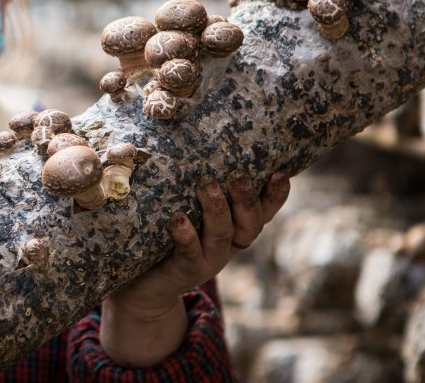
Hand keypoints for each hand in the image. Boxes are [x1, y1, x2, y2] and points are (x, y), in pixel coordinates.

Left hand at [100, 171, 290, 366]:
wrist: (146, 286)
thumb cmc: (165, 236)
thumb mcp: (187, 208)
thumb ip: (195, 185)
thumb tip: (187, 137)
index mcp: (234, 229)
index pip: (262, 212)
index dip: (275, 196)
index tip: (279, 173)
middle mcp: (227, 245)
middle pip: (249, 224)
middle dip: (246, 198)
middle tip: (238, 175)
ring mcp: (209, 260)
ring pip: (222, 235)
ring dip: (218, 209)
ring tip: (208, 186)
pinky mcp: (185, 270)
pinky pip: (190, 253)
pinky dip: (186, 236)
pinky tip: (179, 219)